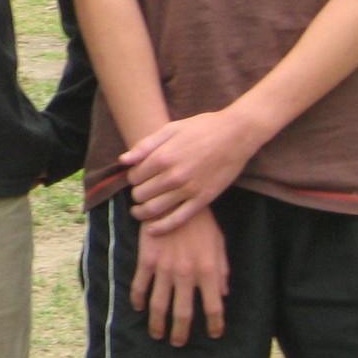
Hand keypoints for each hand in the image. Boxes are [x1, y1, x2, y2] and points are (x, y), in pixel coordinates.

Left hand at [122, 109, 259, 234]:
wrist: (235, 135)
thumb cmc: (201, 128)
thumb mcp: (170, 129)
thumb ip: (145, 146)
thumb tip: (123, 160)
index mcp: (162, 157)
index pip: (134, 176)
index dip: (131, 178)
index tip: (137, 177)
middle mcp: (173, 176)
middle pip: (141, 193)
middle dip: (136, 194)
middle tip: (139, 191)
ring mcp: (188, 190)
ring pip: (155, 208)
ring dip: (142, 212)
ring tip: (138, 211)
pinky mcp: (203, 200)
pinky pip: (178, 219)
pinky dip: (162, 227)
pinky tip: (151, 230)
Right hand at [130, 204, 227, 345]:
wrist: (172, 198)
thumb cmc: (200, 221)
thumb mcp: (219, 244)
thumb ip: (222, 270)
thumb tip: (224, 293)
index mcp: (208, 271)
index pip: (214, 307)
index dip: (215, 324)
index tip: (214, 333)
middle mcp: (186, 274)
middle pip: (184, 313)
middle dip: (181, 332)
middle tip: (178, 343)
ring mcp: (164, 268)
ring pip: (160, 305)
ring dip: (158, 323)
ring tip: (157, 334)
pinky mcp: (146, 259)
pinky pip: (140, 285)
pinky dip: (138, 299)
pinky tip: (139, 308)